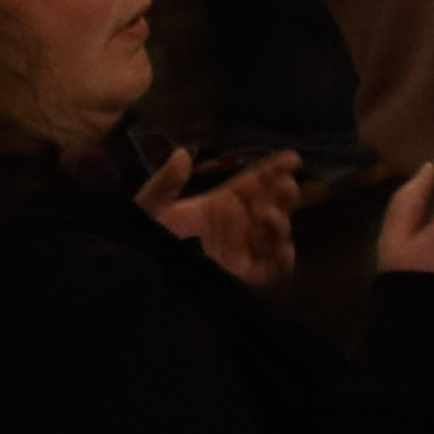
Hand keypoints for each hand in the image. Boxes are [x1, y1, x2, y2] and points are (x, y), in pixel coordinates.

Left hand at [139, 145, 301, 288]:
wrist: (141, 280)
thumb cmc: (143, 240)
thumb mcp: (150, 208)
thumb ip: (165, 183)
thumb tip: (181, 153)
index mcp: (217, 206)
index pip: (253, 183)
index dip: (273, 169)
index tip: (292, 158)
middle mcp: (236, 226)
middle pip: (271, 204)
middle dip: (284, 193)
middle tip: (286, 186)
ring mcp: (243, 251)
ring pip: (276, 233)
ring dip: (280, 222)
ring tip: (268, 215)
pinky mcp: (245, 276)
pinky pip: (275, 268)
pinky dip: (284, 259)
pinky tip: (282, 248)